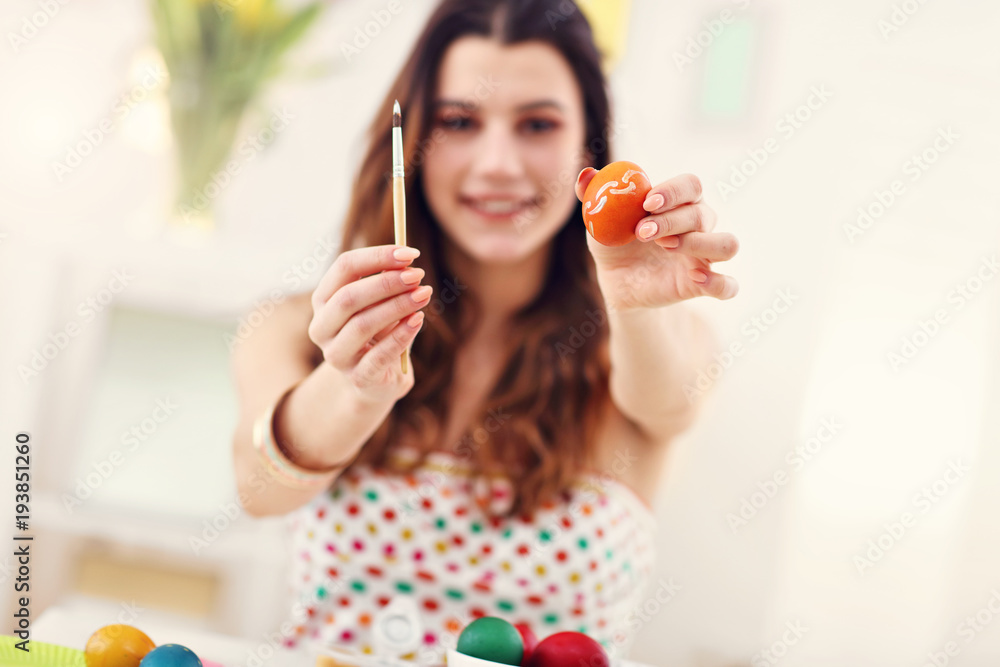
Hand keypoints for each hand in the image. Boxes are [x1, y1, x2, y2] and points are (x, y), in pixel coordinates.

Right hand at [308, 245, 431, 401]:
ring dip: (396, 306)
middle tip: (417, 275)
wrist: (378, 380)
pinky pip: (379, 354)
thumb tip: (405, 262)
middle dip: (386, 283)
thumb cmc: (379, 333)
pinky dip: (401, 335)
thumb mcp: (381, 304)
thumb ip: (387, 283)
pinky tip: (418, 320)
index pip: (344, 267)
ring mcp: (337, 355)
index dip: (377, 256)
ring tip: (423, 295)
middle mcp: (322, 327)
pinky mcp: (358, 377)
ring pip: (362, 324)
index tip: (410, 253)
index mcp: (323, 300)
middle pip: (348, 297)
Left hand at [576, 169, 739, 310]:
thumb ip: (594, 195)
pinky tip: (696, 279)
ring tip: (666, 248)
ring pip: (727, 244)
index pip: (691, 186)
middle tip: (641, 232)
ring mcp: (704, 256)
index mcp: (679, 203)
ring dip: (700, 244)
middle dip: (671, 221)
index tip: (647, 202)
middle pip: (704, 214)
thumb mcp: (600, 219)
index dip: (674, 191)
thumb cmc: (614, 241)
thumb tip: (585, 174)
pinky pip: (728, 286)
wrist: (616, 281)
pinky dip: (719, 282)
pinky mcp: (703, 285)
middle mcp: (699, 227)